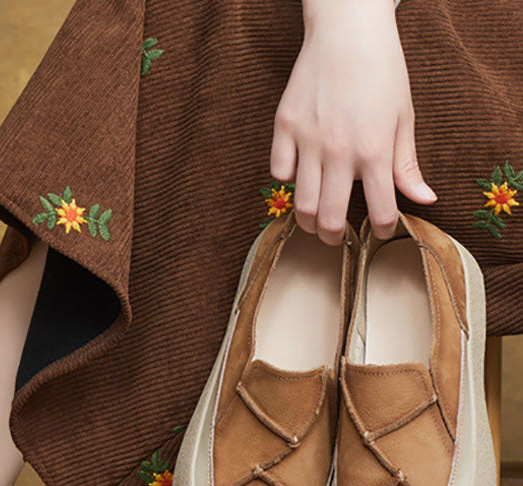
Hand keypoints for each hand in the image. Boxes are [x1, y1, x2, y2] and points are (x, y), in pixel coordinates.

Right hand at [270, 0, 436, 243]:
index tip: (380, 228)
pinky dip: (289, 180)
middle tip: (337, 235)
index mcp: (375, 151)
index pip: (379, 212)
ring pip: (301, 205)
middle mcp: (340, 151)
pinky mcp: (284, 127)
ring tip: (315, 216)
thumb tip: (425, 200)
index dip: (382, 229)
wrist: (347, 29)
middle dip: (335, 237)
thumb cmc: (381, 70)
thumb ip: (408, 165)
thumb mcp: (404, 117)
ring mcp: (308, 140)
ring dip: (309, 219)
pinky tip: (300, 174)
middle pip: (330, 220)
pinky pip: (279, 173)